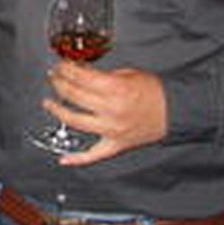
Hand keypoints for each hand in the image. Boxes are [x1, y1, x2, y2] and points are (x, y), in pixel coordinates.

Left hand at [45, 62, 168, 165]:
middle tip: (53, 78)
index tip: (59, 65)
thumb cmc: (155, 92)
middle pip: (74, 95)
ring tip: (49, 103)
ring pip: (75, 122)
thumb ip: (103, 75)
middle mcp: (111, 110)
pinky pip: (93, 155)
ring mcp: (111, 129)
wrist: (174, 111)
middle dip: (59, 83)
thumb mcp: (129, 74)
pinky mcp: (116, 145)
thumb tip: (81, 72)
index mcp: (115, 89)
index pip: (81, 77)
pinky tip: (64, 158)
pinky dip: (77, 159)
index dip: (66, 69)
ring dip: (58, 111)